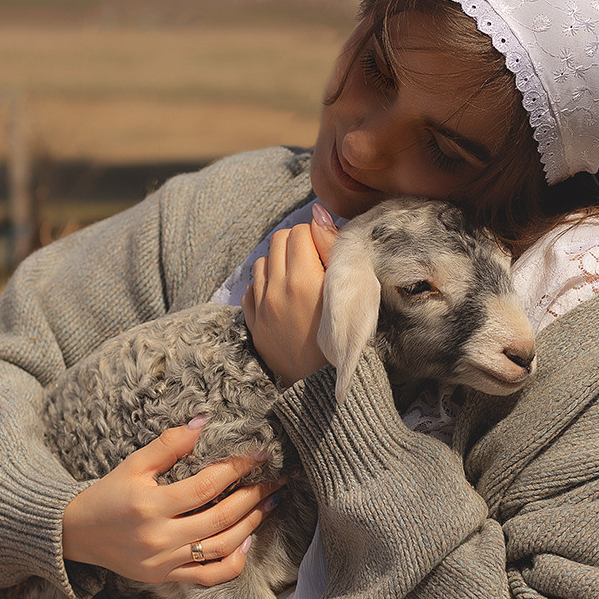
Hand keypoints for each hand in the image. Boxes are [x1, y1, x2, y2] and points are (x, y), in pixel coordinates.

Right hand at [61, 420, 284, 585]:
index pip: (205, 486)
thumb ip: (169, 444)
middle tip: (275, 480)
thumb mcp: (133, 465)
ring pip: (220, 548)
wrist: (77, 535)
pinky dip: (233, 562)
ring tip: (269, 504)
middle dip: (254, 497)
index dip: (236, 468)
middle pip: (220, 518)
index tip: (260, 453)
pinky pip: (208, 577)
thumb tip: (204, 421)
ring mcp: (164, 562)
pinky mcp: (166, 577)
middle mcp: (159, 537)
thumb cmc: (107, 495)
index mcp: (150, 506)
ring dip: (251, 525)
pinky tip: (247, 541)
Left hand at [241, 206, 339, 385]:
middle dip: (295, 245)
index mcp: (304, 279)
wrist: (324, 385)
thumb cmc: (347, 338)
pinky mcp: (253, 323)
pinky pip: (250, 290)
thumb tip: (318, 214)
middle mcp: (277, 289)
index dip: (316, 238)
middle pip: (278, 241)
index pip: (300, 232)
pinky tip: (281, 300)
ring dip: (277, 264)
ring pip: (261, 263)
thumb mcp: (349, 290)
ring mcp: (261, 307)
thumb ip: (332, 249)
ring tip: (296, 281)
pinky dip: (263, 288)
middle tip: (312, 263)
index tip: (326, 254)